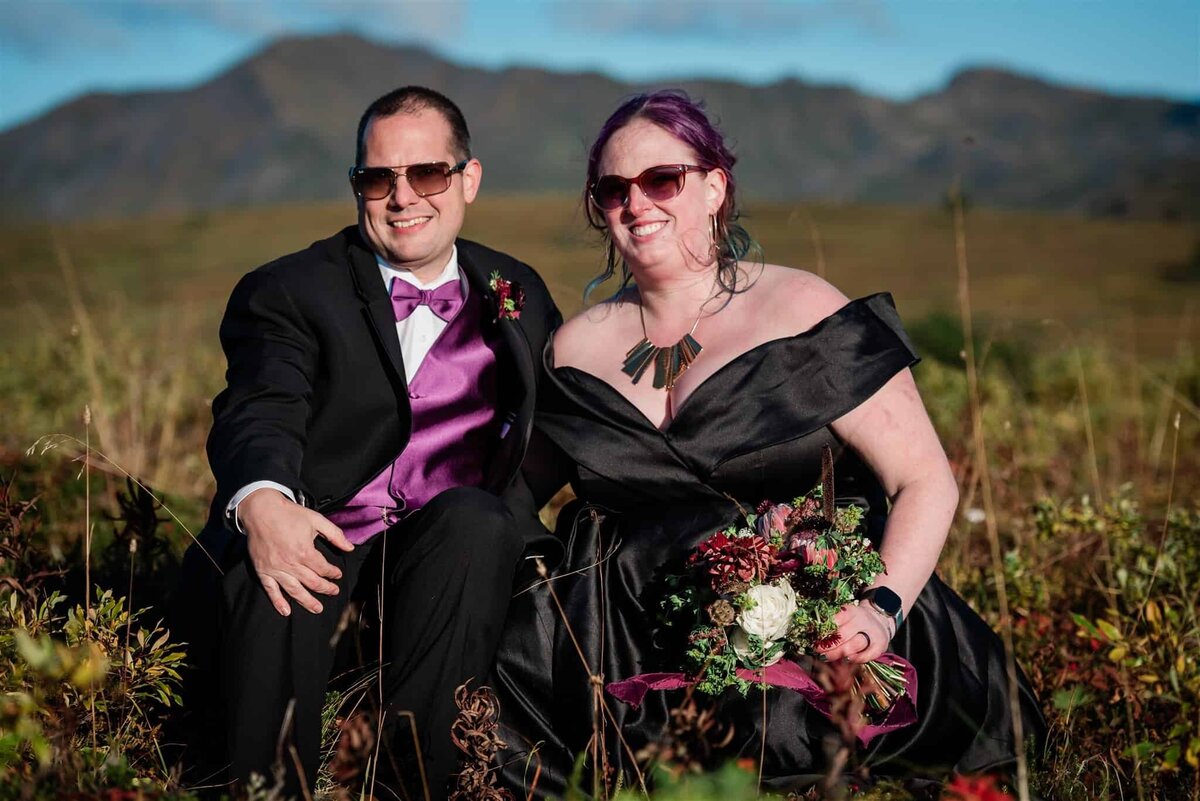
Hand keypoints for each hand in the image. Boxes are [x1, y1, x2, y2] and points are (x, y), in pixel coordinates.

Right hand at [239, 488, 353, 615]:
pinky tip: (286, 612)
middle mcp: (291, 564)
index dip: (333, 573)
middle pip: (312, 582)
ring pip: (294, 590)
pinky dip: (278, 602)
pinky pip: (271, 590)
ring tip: (317, 609)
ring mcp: (276, 569)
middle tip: (334, 592)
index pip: (323, 569)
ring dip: (307, 602)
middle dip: (325, 588)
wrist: (261, 511)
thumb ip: (335, 534)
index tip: (337, 574)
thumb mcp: (316, 520)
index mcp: (304, 551)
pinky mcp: (263, 571)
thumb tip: (350, 548)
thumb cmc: (290, 514)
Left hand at [815, 602, 892, 663]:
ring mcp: (872, 633)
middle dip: (827, 644)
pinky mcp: (880, 645)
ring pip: (855, 644)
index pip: (837, 618)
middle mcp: (862, 621)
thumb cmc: (854, 621)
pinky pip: (869, 654)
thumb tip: (812, 634)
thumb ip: (831, 624)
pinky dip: (857, 658)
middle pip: (843, 634)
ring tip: (825, 657)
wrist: (880, 620)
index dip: (824, 629)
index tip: (813, 635)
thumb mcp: (845, 616)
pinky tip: (846, 660)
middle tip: (816, 649)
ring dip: (838, 652)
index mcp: (852, 611)